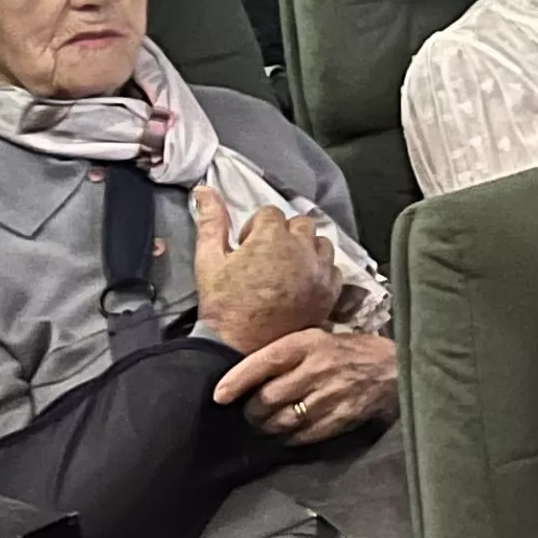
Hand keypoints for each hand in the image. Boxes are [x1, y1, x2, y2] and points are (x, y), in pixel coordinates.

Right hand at [191, 187, 336, 354]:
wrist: (241, 349)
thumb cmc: (222, 304)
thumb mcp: (209, 260)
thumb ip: (211, 221)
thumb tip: (205, 188)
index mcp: (271, 237)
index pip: (270, 214)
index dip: (255, 230)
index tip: (246, 249)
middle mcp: (301, 249)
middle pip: (300, 224)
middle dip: (283, 235)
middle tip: (266, 259)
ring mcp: (318, 271)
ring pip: (320, 243)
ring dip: (305, 250)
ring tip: (286, 270)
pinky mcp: (329, 293)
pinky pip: (333, 269)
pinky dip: (320, 272)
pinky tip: (302, 285)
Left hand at [211, 329, 398, 441]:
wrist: (390, 368)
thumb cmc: (345, 350)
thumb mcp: (315, 337)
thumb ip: (285, 352)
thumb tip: (246, 373)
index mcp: (306, 343)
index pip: (262, 362)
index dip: (236, 381)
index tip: (219, 395)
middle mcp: (315, 369)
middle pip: (266, 398)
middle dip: (250, 411)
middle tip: (248, 414)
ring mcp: (327, 396)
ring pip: (281, 421)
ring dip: (266, 427)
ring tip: (263, 425)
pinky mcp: (338, 419)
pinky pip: (302, 435)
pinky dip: (288, 438)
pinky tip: (286, 434)